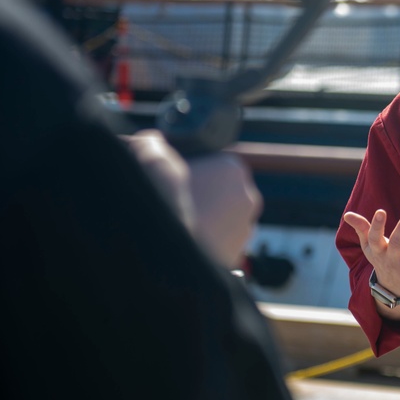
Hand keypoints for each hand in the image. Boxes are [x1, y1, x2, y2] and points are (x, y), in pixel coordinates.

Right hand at [126, 130, 261, 268]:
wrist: (163, 258)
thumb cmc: (161, 205)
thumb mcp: (151, 160)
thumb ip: (152, 145)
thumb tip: (150, 141)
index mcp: (233, 169)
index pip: (212, 163)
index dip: (189, 170)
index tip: (171, 180)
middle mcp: (248, 198)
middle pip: (218, 192)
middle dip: (197, 196)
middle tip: (170, 204)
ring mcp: (245, 230)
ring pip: (220, 220)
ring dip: (202, 221)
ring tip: (174, 226)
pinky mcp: (237, 257)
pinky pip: (219, 245)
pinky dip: (203, 244)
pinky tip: (181, 245)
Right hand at [343, 208, 399, 318]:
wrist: (393, 288)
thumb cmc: (382, 258)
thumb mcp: (369, 246)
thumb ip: (361, 228)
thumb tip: (347, 215)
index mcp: (378, 251)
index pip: (374, 238)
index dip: (377, 226)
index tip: (381, 211)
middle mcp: (391, 260)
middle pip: (396, 242)